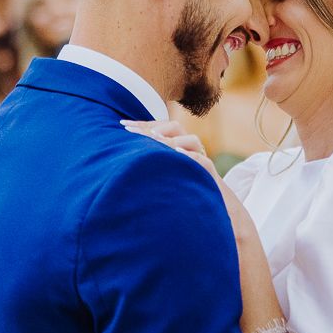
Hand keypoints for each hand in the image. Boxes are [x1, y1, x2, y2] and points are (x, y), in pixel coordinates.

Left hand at [122, 119, 248, 220]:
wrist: (214, 207)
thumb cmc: (182, 190)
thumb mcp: (163, 173)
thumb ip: (149, 163)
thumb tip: (118, 158)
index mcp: (178, 145)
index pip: (161, 128)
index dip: (142, 125)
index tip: (122, 126)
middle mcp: (190, 148)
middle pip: (175, 128)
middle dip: (151, 127)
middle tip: (130, 131)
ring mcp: (201, 158)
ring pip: (191, 140)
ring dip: (171, 139)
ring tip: (153, 139)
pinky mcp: (209, 173)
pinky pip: (202, 161)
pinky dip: (190, 157)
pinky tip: (176, 154)